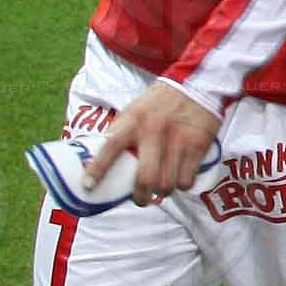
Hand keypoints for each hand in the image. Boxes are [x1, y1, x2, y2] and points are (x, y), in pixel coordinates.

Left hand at [85, 81, 220, 207]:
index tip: (88, 186)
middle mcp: (154, 130)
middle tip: (141, 199)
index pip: (111, 145)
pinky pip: (186, 181)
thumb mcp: (135, 111)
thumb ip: (121, 134)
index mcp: (133, 120)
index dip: (98, 168)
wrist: (197, 85)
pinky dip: (182, 184)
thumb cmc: (159, 104)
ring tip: (163, 184)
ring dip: (163, 191)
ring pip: (167, 184)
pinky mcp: (197, 146)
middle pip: (145, 178)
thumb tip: (98, 166)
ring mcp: (178, 139)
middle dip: (141, 197)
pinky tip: (180, 174)